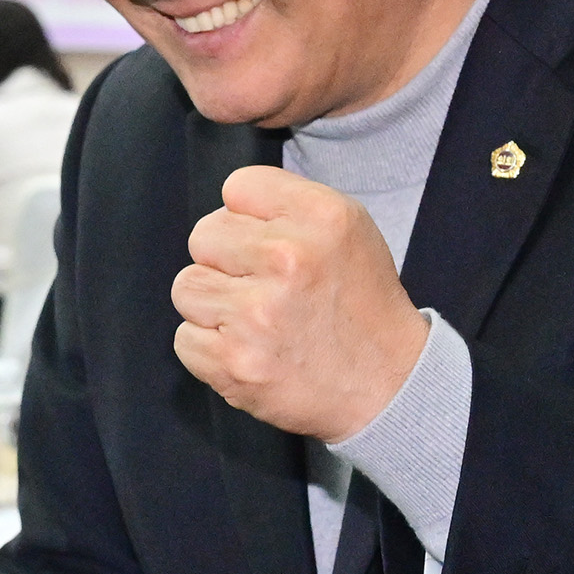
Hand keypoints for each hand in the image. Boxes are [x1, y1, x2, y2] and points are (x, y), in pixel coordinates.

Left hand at [173, 164, 428, 442]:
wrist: (389, 385)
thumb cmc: (361, 306)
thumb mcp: (348, 229)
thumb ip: (287, 205)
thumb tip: (227, 206)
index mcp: (321, 217)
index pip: (237, 187)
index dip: (247, 217)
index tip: (267, 242)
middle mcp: (288, 258)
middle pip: (203, 235)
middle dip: (226, 261)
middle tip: (263, 287)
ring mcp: (257, 313)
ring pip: (188, 286)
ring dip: (214, 305)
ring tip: (256, 320)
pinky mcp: (234, 362)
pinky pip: (184, 339)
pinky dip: (210, 349)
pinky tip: (248, 349)